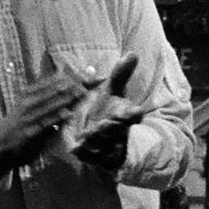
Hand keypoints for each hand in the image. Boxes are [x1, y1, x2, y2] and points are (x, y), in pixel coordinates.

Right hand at [0, 71, 89, 184]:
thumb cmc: (17, 126)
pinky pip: (46, 123)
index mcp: (30, 94)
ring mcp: (30, 116)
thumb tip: (64, 82)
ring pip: (53, 103)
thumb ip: (44, 96)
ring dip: (71, 97)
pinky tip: (69, 113)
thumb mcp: (28, 107)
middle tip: (96, 79)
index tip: (92, 73)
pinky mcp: (30, 132)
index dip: (75, 76)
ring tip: (86, 90)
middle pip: (57, 89)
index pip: (55, 81)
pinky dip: (58, 117)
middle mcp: (29, 102)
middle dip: (78, 83)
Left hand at [69, 53, 145, 176]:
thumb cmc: (109, 109)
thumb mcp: (114, 91)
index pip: (134, 115)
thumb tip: (132, 53)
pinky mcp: (95, 156)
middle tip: (104, 123)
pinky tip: (74, 147)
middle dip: (111, 127)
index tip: (134, 111)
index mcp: (126, 115)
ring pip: (103, 144)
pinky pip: (89, 155)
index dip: (133, 114)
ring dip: (96, 139)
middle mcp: (119, 131)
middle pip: (118, 131)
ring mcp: (108, 145)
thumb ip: (121, 74)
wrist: (101, 136)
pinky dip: (83, 152)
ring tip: (87, 134)